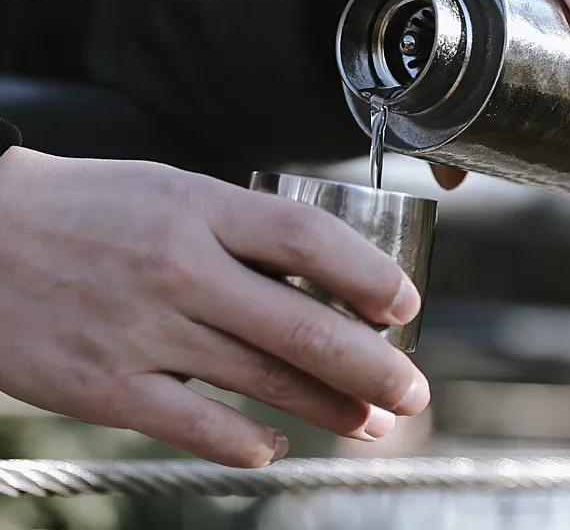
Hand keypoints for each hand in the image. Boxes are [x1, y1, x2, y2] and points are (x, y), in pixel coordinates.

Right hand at [0, 148, 427, 466]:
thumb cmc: (88, 207)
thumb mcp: (170, 191)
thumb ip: (239, 228)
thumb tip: (315, 272)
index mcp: (198, 207)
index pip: (308, 238)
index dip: (369, 274)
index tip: (406, 303)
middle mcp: (178, 266)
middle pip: (301, 325)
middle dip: (372, 365)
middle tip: (414, 390)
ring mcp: (142, 330)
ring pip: (262, 381)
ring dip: (329, 408)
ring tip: (371, 421)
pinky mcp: (105, 386)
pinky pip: (197, 425)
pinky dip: (249, 441)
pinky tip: (277, 446)